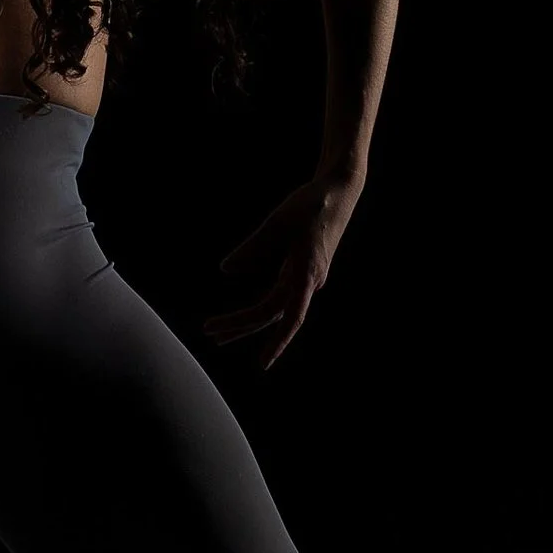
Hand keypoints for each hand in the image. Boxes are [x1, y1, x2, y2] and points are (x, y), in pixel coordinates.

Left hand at [204, 170, 360, 367]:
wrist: (341, 190)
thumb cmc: (311, 203)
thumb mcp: (277, 222)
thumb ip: (253, 247)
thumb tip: (226, 269)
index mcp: (306, 272)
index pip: (289, 317)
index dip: (276, 342)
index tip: (262, 363)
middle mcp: (309, 281)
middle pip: (273, 315)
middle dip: (242, 326)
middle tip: (211, 333)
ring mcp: (308, 277)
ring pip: (276, 308)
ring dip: (248, 320)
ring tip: (221, 332)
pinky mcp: (304, 270)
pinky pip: (281, 298)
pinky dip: (261, 308)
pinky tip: (247, 315)